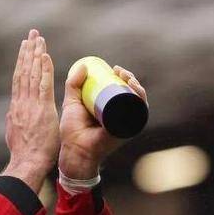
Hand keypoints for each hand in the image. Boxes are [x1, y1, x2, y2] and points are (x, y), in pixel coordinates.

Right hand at [3, 30, 59, 191]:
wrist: (27, 162)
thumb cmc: (25, 153)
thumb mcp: (16, 132)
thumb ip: (17, 120)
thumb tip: (15, 114)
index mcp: (16, 107)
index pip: (20, 78)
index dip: (23, 61)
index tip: (26, 47)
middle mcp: (21, 102)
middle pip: (24, 71)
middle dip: (28, 51)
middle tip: (32, 34)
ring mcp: (30, 104)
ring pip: (31, 73)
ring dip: (35, 54)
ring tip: (37, 38)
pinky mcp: (41, 108)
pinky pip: (42, 84)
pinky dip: (43, 69)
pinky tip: (44, 55)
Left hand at [59, 63, 147, 178]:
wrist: (75, 149)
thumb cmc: (72, 129)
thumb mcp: (72, 102)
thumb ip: (73, 85)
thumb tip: (83, 65)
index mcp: (108, 108)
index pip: (119, 89)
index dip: (121, 77)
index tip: (114, 68)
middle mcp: (119, 115)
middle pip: (130, 93)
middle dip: (129, 78)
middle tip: (119, 71)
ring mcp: (125, 122)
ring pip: (137, 100)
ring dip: (136, 86)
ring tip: (126, 77)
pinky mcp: (129, 129)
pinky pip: (140, 114)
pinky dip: (141, 100)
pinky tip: (137, 90)